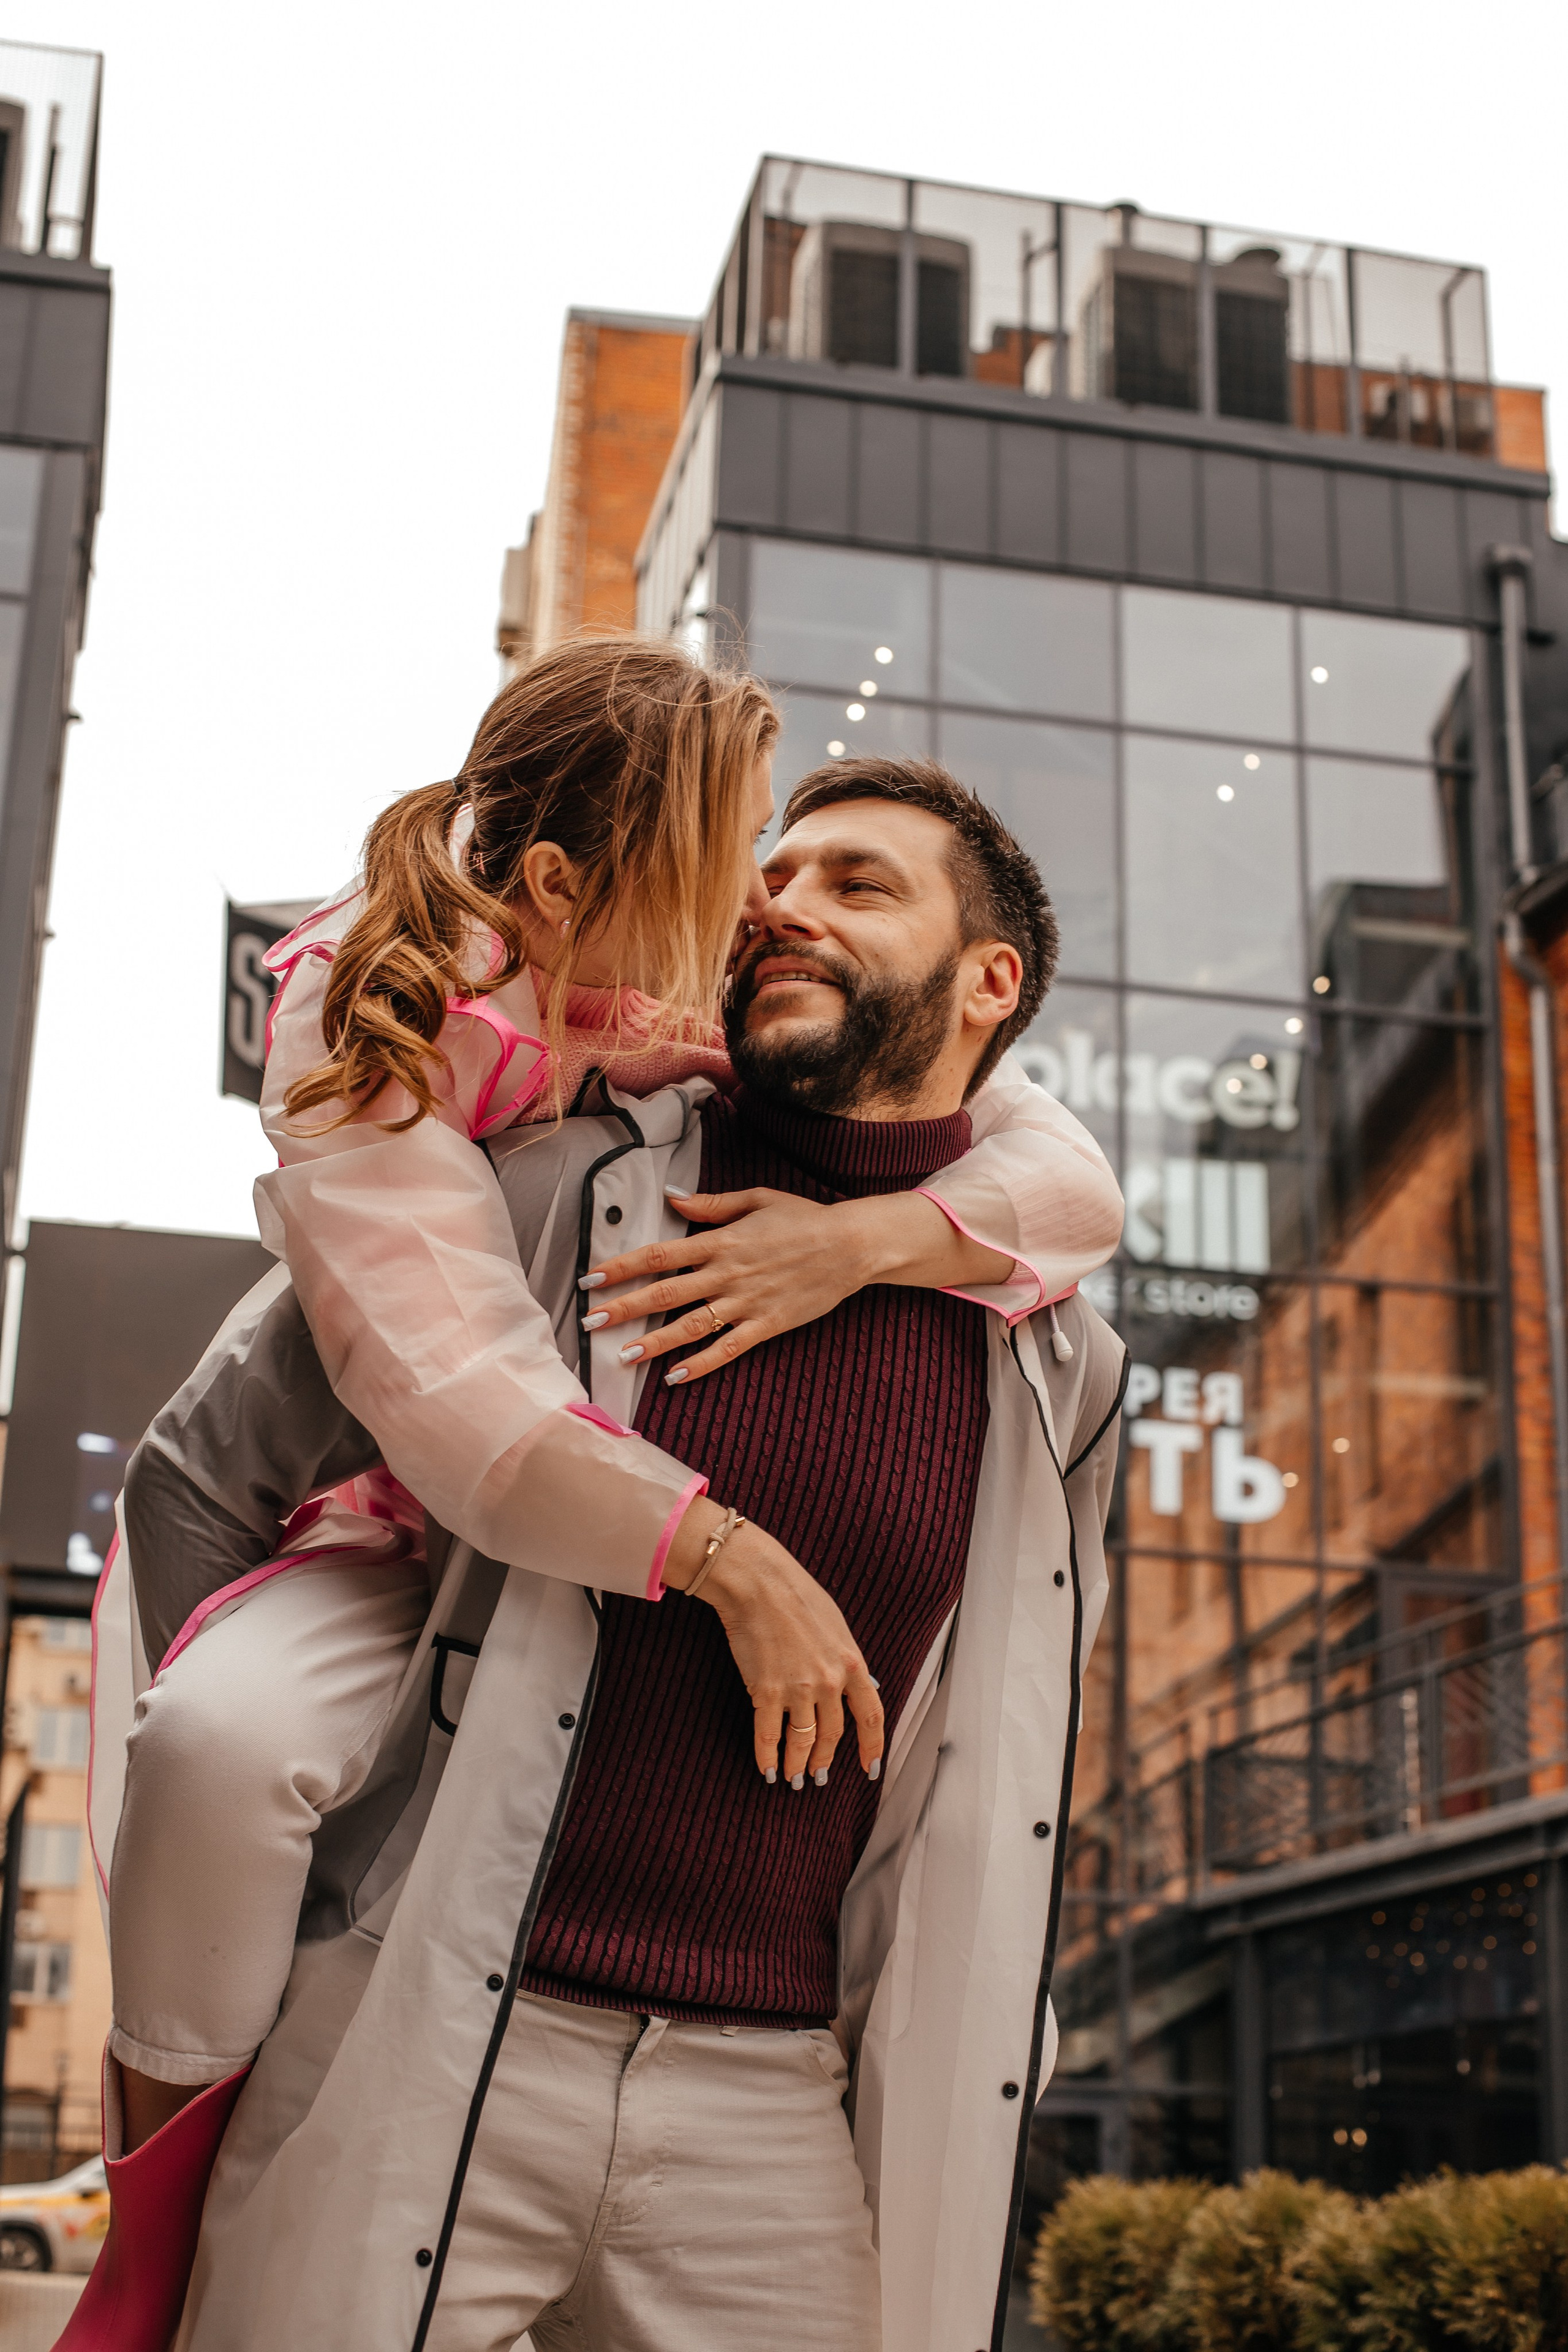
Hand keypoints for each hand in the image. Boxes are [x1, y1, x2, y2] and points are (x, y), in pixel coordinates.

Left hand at [580, 1186, 1013, 1382]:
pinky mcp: (767, 1325)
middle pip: (665, 1293)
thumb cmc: (803, 1218)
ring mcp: (747, 1302)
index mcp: (721, 1240)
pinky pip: (728, 1348)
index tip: (591, 1276)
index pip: (660, 1254)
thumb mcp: (756, 1198)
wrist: (852, 1245)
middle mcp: (728, 1273)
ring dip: (655, 1343)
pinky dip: (702, 1364)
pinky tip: (675, 1377)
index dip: (623, 1266)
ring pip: (691, 1326)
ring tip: (623, 1357)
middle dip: (624, 1308)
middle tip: (590, 1322)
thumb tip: (670, 1197)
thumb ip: (710, 1204)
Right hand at [662, 1503, 883, 1786]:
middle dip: (825, 1759)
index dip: (872, 1746)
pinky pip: (769, 1735)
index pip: (871, 1716)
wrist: (759, 1582)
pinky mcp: (766, 1691)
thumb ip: (844, 1659)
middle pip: (833, 1734)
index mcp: (852, 1663)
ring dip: (798, 1764)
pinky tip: (766, 1769)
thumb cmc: (796, 1594)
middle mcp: (829, 1681)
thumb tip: (852, 1685)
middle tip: (818, 1775)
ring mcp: (798, 1688)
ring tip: (793, 1778)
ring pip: (802, 1740)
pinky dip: (767, 1757)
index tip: (870, 1767)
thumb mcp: (836, 1625)